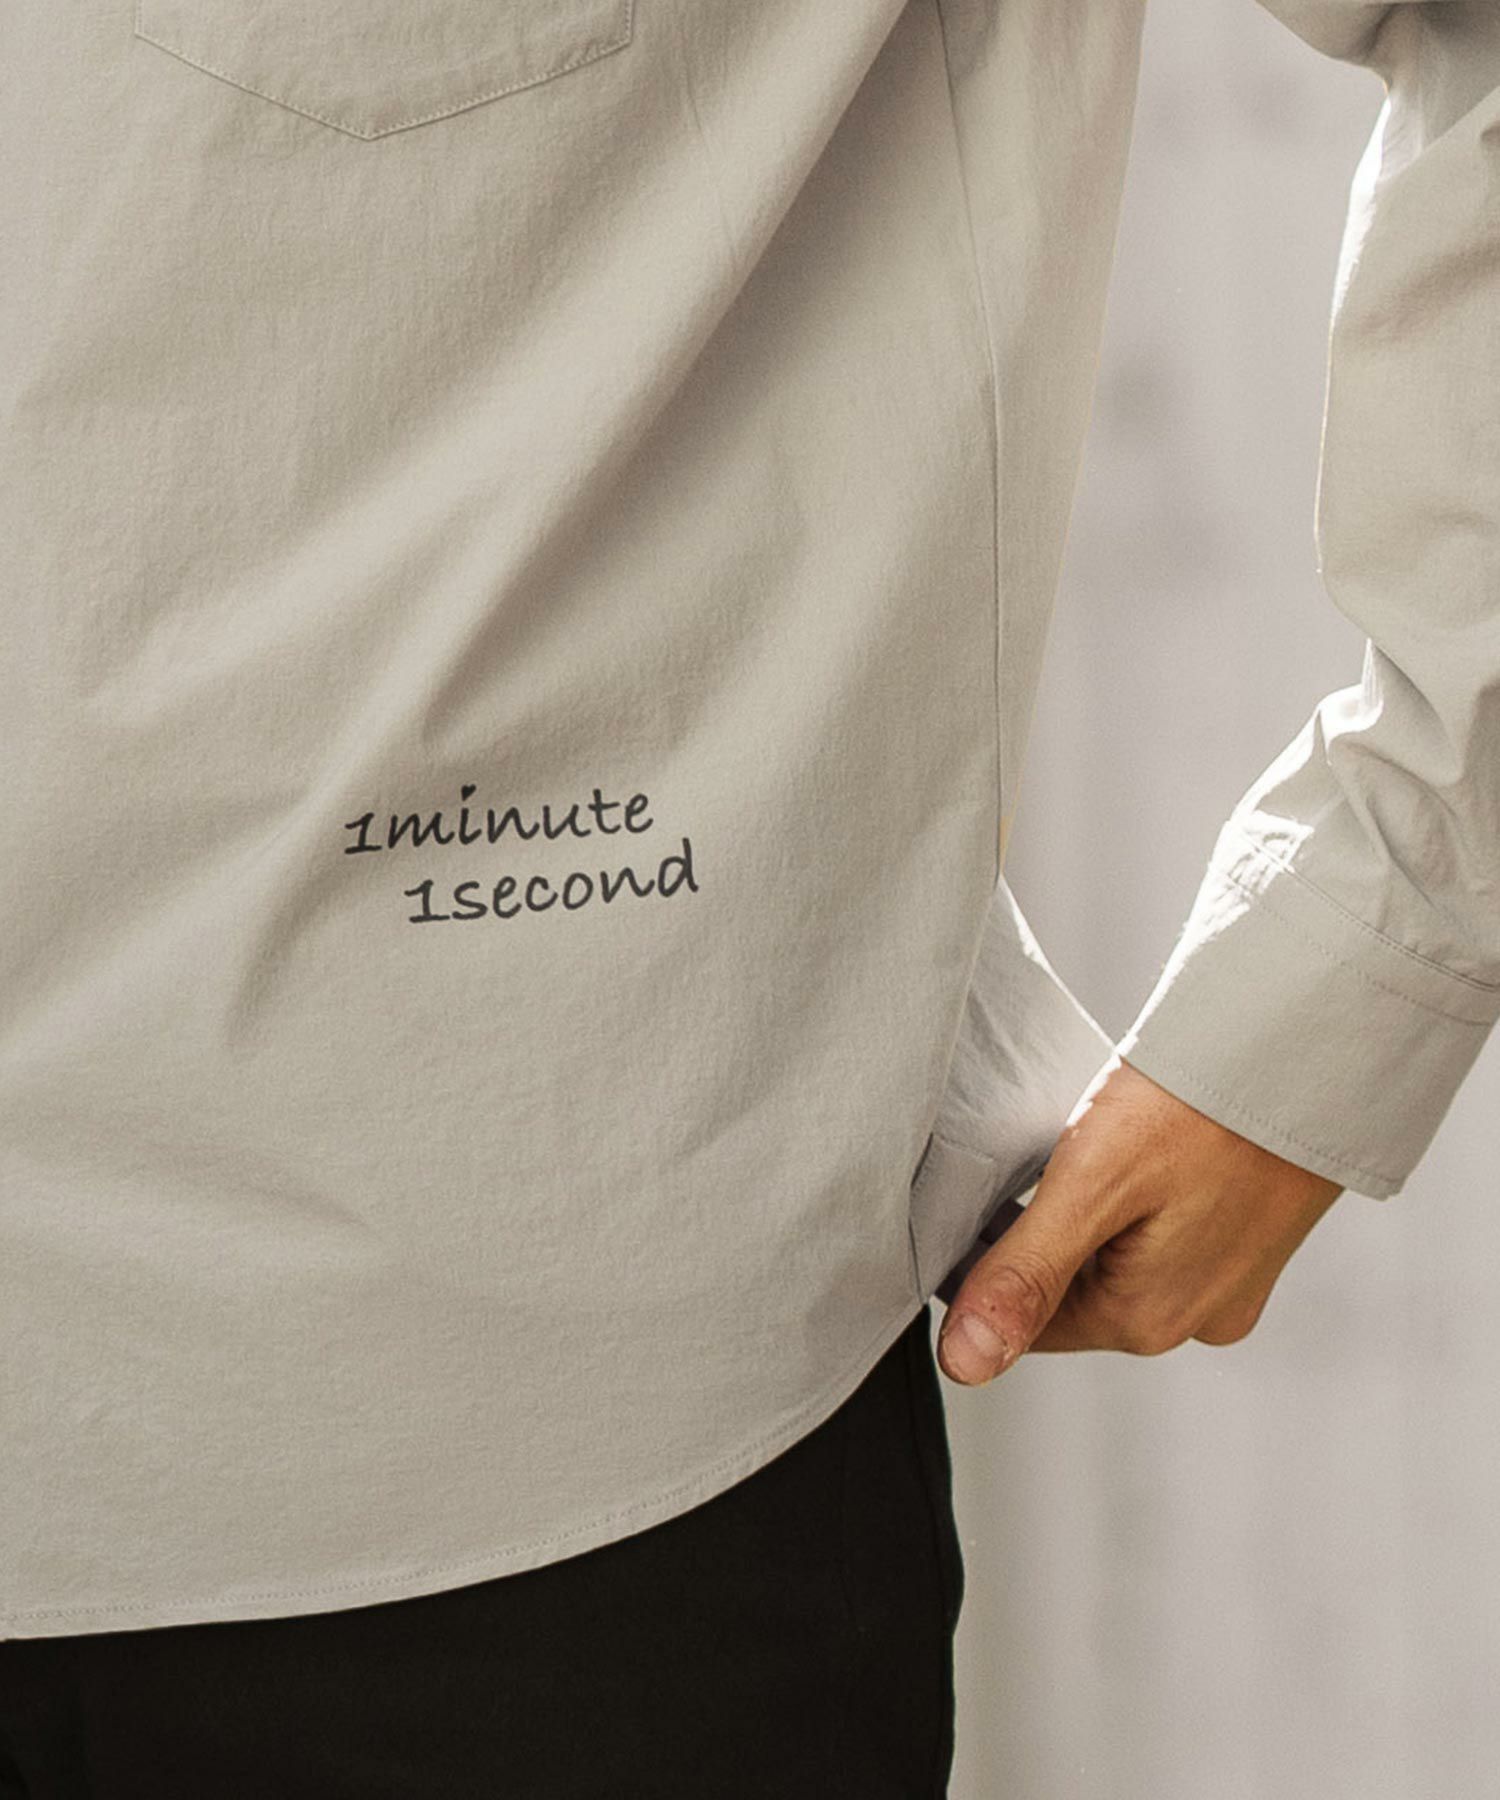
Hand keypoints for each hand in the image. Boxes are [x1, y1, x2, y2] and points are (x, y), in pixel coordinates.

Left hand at [935, 1052, 1345, 1384]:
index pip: (1028, 1322)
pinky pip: (1166, 1244)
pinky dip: (1136, 1211)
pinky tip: (1133, 1161)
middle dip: (1038, 1244)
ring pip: (1118, 1268)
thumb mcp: (1091, 1183)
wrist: (1305, 1053)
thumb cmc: (1196, 1107)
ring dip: (1087, 1225)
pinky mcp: (1251, 1246)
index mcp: (1144, 1320)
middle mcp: (1193, 1320)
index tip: (964, 1207)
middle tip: (1015, 1169)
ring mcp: (1230, 1286)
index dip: (984, 1269)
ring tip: (1074, 1157)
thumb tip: (965, 1364)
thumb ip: (1026, 1274)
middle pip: (1073, 1297)